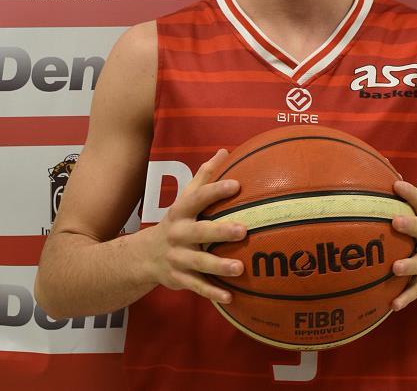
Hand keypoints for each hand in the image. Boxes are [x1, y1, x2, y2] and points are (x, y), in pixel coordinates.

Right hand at [148, 149, 246, 303]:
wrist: (142, 257)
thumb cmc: (176, 221)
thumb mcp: (185, 198)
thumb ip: (204, 176)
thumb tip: (224, 151)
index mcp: (181, 212)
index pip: (198, 198)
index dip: (216, 190)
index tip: (237, 184)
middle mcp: (178, 234)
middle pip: (199, 231)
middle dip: (220, 231)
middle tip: (244, 230)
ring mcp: (177, 258)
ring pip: (199, 262)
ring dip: (219, 265)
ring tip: (240, 268)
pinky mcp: (179, 278)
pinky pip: (197, 286)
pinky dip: (212, 292)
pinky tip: (230, 296)